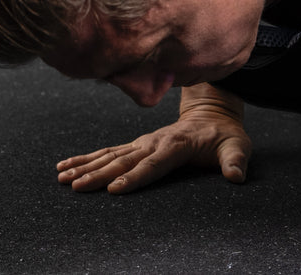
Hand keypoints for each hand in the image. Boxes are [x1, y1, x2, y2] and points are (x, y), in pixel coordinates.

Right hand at [56, 84, 250, 193]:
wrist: (213, 113)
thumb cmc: (226, 135)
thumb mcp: (238, 145)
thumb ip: (235, 160)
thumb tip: (237, 176)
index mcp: (178, 145)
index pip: (154, 164)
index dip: (135, 176)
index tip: (114, 189)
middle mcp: (155, 142)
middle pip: (125, 160)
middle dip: (99, 174)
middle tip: (76, 187)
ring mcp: (144, 141)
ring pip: (110, 155)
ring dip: (86, 166)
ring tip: (63, 178)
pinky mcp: (137, 144)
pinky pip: (108, 151)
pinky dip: (86, 158)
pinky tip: (65, 167)